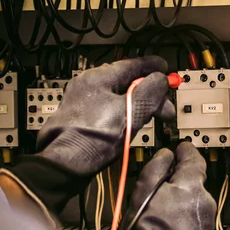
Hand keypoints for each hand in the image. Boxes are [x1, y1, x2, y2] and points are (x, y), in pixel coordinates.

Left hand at [37, 56, 174, 174]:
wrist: (64, 165)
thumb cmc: (92, 139)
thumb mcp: (130, 112)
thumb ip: (149, 92)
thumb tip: (160, 79)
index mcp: (98, 78)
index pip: (132, 64)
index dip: (152, 66)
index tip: (165, 68)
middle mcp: (87, 86)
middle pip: (126, 81)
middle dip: (149, 93)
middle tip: (165, 105)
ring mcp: (82, 103)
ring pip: (118, 96)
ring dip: (138, 104)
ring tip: (151, 116)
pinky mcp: (80, 119)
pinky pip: (108, 108)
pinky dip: (125, 112)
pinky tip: (132, 124)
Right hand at [103, 142, 215, 229]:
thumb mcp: (142, 192)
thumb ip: (156, 167)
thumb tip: (165, 155)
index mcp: (191, 186)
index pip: (194, 158)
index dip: (186, 151)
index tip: (181, 148)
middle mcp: (205, 201)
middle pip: (194, 180)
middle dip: (179, 179)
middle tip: (160, 184)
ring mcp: (206, 220)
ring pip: (194, 199)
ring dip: (181, 199)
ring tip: (159, 209)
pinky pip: (195, 216)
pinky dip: (184, 215)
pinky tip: (167, 223)